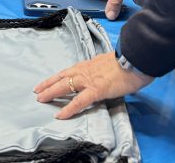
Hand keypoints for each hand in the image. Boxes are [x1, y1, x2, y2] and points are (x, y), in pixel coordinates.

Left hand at [34, 52, 151, 118]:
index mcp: (89, 64)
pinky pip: (79, 101)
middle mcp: (86, 70)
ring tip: (41, 99)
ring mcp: (89, 79)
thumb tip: (104, 75)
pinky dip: (68, 108)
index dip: (57, 76)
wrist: (137, 59)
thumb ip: (104, 69)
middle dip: (48, 84)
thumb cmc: (129, 62)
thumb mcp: (111, 64)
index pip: (69, 71)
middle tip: (37, 91)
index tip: (48, 81)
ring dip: (51, 93)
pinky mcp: (96, 89)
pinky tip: (60, 115)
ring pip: (65, 86)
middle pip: (62, 77)